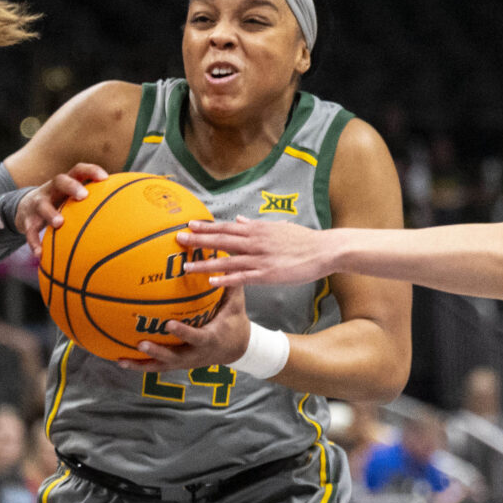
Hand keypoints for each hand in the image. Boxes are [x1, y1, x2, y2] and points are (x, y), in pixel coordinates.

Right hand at [15, 163, 105, 251]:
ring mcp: (37, 203)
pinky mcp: (26, 219)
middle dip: (72, 186)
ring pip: (42, 204)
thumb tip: (128, 213)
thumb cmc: (60, 204)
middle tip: (83, 196)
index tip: (105, 178)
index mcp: (65, 183)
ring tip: (60, 223)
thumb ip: (94, 203)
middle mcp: (51, 189)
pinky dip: (34, 242)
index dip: (91, 171)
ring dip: (51, 213)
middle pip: (60, 180)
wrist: (24, 208)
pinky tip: (40, 255)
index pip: (78, 170)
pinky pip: (29, 231)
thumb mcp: (72, 199)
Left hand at [117, 284, 249, 372]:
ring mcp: (185, 362)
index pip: (195, 337)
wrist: (236, 348)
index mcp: (209, 339)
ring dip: (141, 363)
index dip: (183, 332)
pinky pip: (156, 366)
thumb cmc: (234, 322)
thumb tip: (224, 259)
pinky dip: (138, 365)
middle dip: (158, 352)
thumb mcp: (236, 304)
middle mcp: (195, 354)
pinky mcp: (177, 364)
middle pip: (174, 357)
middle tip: (141, 343)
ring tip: (122, 359)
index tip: (169, 324)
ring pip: (161, 366)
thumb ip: (230, 283)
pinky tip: (120, 360)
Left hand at [178, 217, 336, 286]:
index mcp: (257, 230)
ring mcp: (260, 258)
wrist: (323, 250)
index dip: (206, 227)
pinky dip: (226, 280)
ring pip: (227, 260)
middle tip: (178, 240)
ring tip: (186, 268)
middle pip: (221, 240)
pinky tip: (212, 283)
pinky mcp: (267, 274)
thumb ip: (256, 224)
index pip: (226, 227)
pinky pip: (242, 278)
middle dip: (198, 241)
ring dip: (206, 264)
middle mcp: (255, 242)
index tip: (189, 225)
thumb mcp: (278, 227)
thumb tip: (240, 219)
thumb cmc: (302, 239)